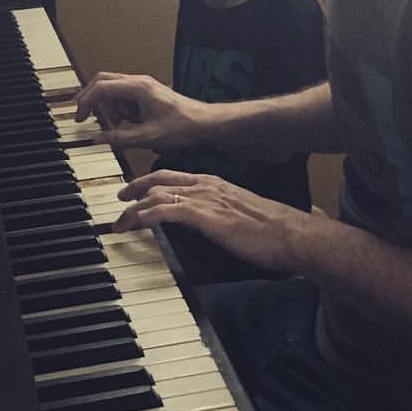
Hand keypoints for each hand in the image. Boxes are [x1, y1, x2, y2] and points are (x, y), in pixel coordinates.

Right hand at [73, 72, 204, 151]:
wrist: (203, 123)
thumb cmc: (182, 126)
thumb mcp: (147, 137)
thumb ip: (119, 138)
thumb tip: (97, 138)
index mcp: (138, 88)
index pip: (101, 88)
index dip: (86, 102)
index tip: (79, 117)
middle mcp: (139, 82)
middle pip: (103, 82)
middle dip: (91, 99)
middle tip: (83, 116)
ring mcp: (143, 86)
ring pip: (112, 90)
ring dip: (108, 108)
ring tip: (117, 126)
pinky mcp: (146, 93)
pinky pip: (123, 96)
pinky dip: (119, 109)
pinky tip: (129, 124)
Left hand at [111, 169, 311, 275]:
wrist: (291, 234)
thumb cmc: (272, 231)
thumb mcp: (239, 216)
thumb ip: (218, 214)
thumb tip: (204, 223)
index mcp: (215, 184)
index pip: (173, 177)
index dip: (149, 183)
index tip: (134, 192)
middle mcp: (207, 186)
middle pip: (159, 180)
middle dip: (134, 189)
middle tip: (119, 201)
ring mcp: (206, 199)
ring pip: (159, 195)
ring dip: (135, 208)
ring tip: (120, 221)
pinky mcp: (207, 216)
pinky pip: (169, 211)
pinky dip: (149, 215)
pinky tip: (138, 222)